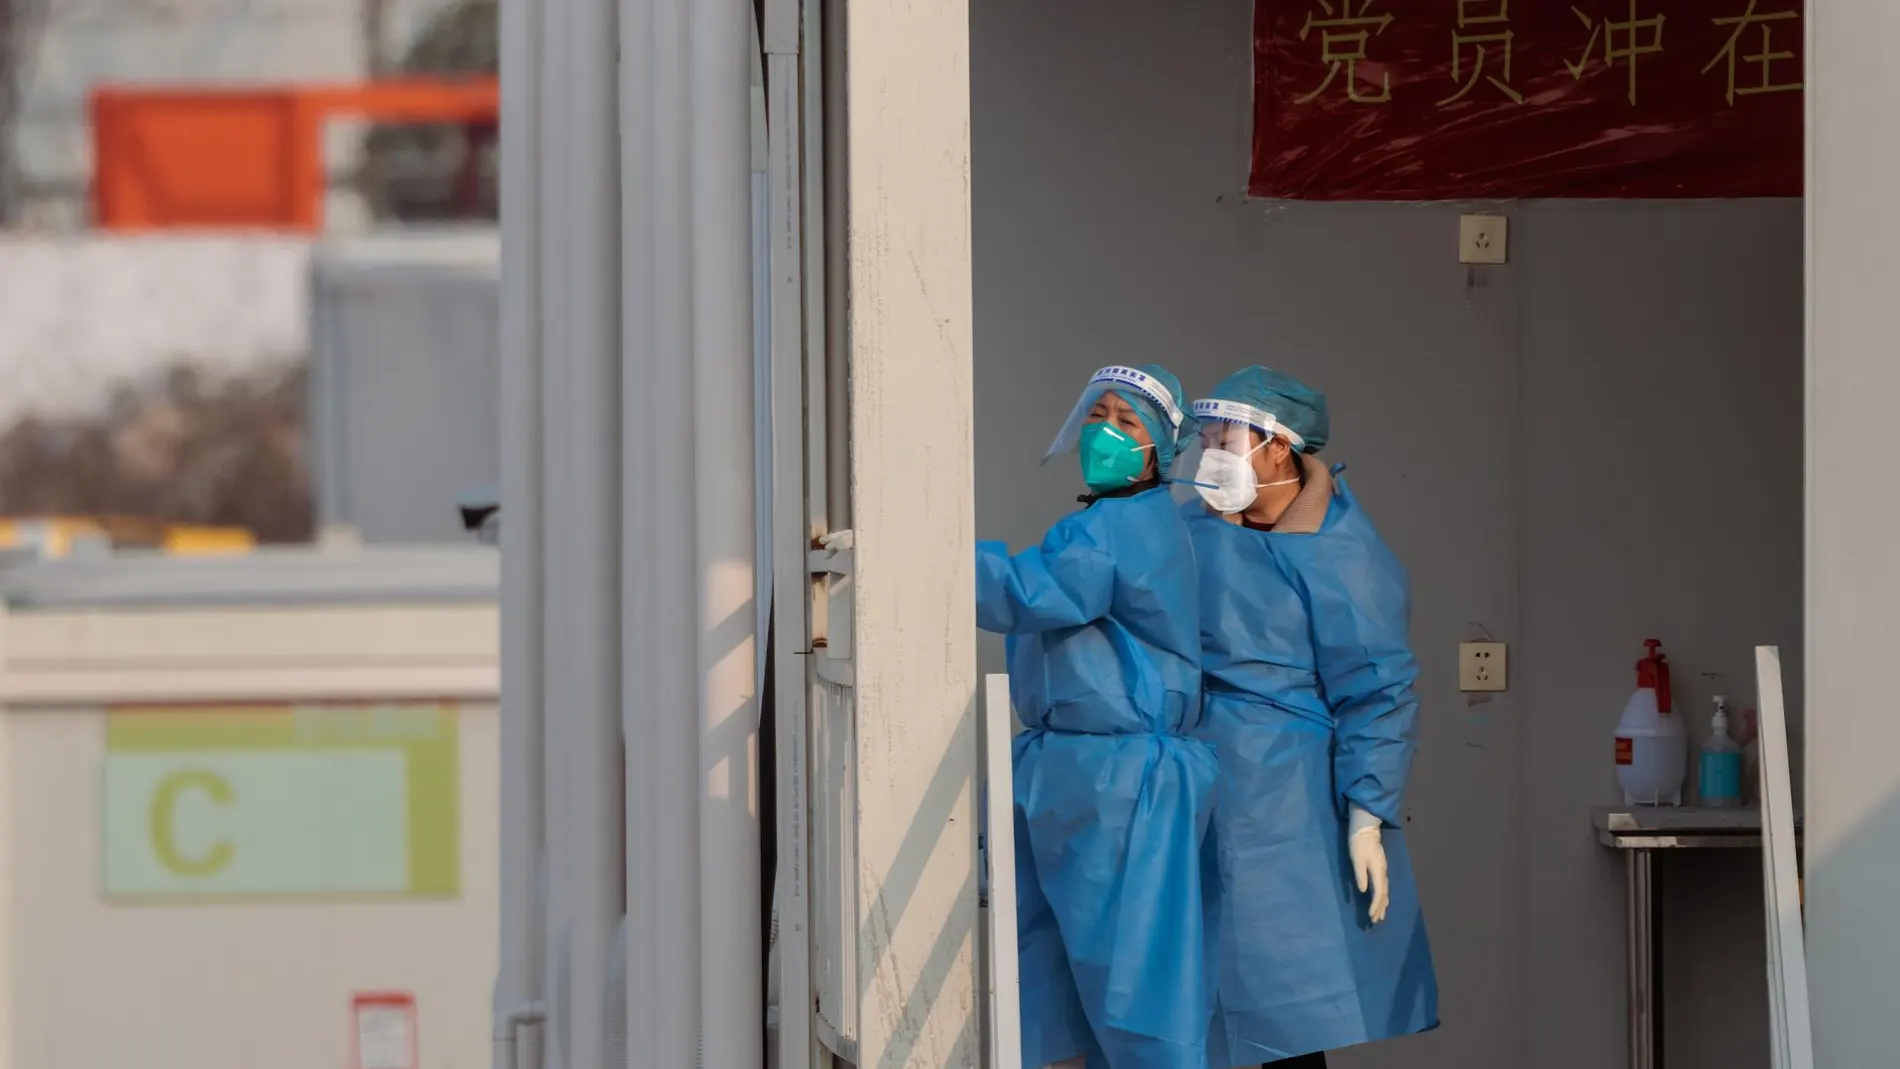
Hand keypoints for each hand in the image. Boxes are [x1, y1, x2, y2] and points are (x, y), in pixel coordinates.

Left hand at [1348, 804, 1389, 924]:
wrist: (1366, 830)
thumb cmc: (1359, 844)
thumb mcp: (1357, 859)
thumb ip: (1360, 875)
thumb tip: (1363, 891)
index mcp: (1378, 872)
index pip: (1378, 893)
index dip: (1375, 906)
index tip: (1371, 916)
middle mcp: (1383, 873)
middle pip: (1384, 895)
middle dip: (1380, 909)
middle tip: (1376, 921)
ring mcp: (1383, 870)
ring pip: (1385, 891)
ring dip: (1383, 904)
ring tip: (1380, 916)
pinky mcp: (1381, 868)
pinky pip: (1384, 886)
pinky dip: (1383, 896)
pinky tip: (1382, 900)